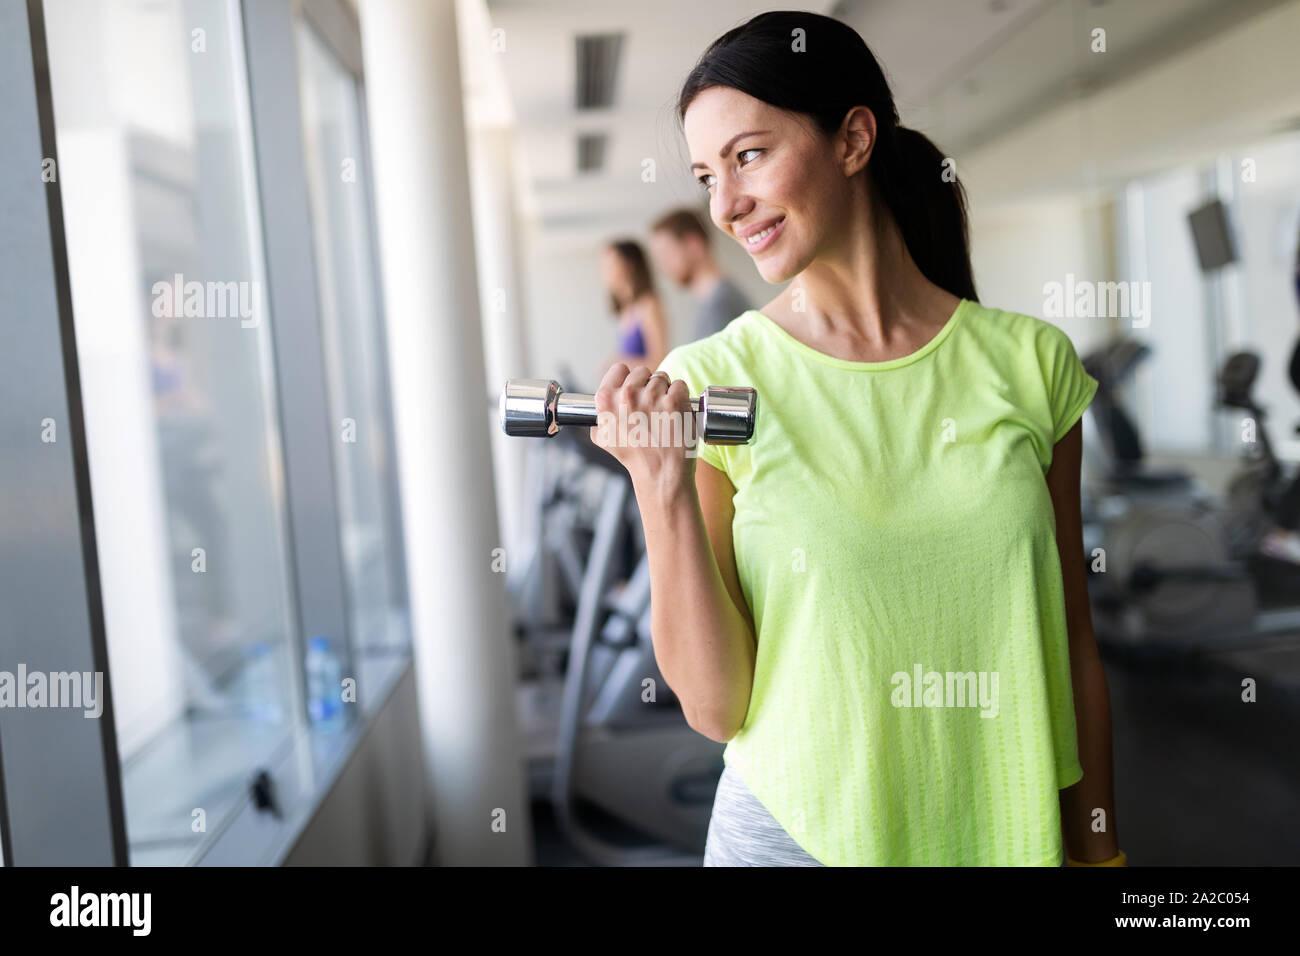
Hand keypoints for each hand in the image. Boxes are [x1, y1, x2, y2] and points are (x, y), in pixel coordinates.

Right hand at [590, 363, 696, 499]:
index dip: (628, 378)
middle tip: (651, 405)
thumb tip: (599, 414)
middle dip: (648, 384)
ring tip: (663, 413)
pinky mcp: (675, 400)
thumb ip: (599, 421)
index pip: (619, 369)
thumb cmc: (636, 458)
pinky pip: (680, 385)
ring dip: (665, 391)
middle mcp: (627, 395)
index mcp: (607, 401)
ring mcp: (652, 396)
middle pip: (643, 372)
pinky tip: (675, 413)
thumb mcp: (604, 440)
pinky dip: (681, 397)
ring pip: (663, 377)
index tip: (634, 389)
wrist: (661, 473)